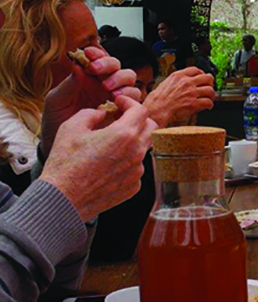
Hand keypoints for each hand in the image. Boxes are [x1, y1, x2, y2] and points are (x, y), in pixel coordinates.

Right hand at [39, 96, 156, 222]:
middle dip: (137, 119)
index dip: (129, 102)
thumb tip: (102, 113)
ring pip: (143, 148)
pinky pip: (136, 167)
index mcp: (124, 135)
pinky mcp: (134, 186)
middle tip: (120, 118)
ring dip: (132, 140)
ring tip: (110, 142)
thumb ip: (91, 113)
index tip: (118, 103)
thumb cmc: (65, 163)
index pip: (141, 110)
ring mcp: (137, 171)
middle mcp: (137, 152)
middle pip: (150, 127)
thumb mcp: (71, 128)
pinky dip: (127, 160)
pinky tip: (108, 163)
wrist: (63, 199)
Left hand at [40, 46, 138, 155]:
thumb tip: (78, 65)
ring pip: (131, 85)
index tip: (89, 55)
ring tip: (111, 94)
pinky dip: (131, 102)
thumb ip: (67, 84)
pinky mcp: (123, 116)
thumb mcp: (55, 102)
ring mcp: (115, 101)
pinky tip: (118, 107)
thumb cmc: (54, 123)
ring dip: (124, 85)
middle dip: (113, 70)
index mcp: (89, 79)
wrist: (59, 147)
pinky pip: (136, 104)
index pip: (101, 60)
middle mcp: (105, 87)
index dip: (99, 54)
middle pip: (121, 69)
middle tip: (102, 80)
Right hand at [144, 67, 215, 127]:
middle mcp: (186, 82)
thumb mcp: (164, 83)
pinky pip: (208, 102)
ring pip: (210, 90)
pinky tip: (208, 106)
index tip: (202, 77)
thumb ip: (176, 81)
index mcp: (178, 76)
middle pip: (207, 77)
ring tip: (210, 98)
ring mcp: (191, 93)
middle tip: (209, 87)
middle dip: (210, 82)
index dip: (201, 73)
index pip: (195, 69)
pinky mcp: (194, 104)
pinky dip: (210, 104)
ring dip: (212, 95)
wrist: (156, 110)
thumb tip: (182, 82)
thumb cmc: (157, 100)